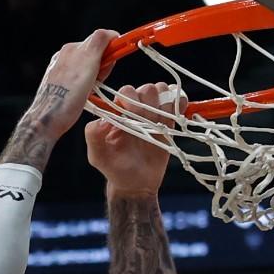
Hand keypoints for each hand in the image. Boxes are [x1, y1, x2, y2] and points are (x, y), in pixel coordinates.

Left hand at [28, 29, 118, 139]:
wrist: (47, 119)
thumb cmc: (68, 96)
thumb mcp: (88, 63)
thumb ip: (99, 43)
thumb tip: (111, 33)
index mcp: (72, 48)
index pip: (100, 39)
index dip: (112, 50)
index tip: (115, 62)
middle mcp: (65, 56)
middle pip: (95, 53)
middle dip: (103, 66)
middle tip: (100, 81)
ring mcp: (61, 69)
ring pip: (89, 67)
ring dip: (96, 77)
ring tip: (91, 90)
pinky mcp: (59, 83)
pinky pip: (80, 79)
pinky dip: (87, 85)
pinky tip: (84, 95)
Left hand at [86, 82, 185, 196]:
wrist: (136, 184)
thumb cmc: (114, 169)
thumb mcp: (98, 156)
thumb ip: (93, 135)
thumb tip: (103, 118)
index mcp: (117, 111)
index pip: (127, 92)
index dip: (132, 100)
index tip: (134, 115)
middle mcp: (135, 108)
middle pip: (147, 89)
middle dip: (150, 104)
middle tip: (148, 122)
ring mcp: (153, 113)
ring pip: (163, 91)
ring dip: (164, 104)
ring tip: (161, 122)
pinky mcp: (169, 121)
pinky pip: (178, 101)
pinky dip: (180, 102)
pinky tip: (177, 115)